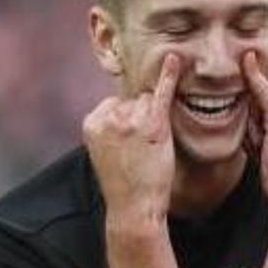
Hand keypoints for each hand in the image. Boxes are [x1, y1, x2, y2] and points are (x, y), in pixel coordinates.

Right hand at [83, 54, 180, 227]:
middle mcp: (110, 116)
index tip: (128, 145)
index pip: (117, 104)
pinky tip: (175, 60)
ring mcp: (132, 119)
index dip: (128, 123)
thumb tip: (127, 103)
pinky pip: (162, 94)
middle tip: (140, 150)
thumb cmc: (124, 182)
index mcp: (92, 120)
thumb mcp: (106, 149)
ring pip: (149, 102)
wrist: (133, 207)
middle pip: (134, 100)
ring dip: (154, 121)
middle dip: (141, 120)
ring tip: (149, 148)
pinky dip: (170, 76)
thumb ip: (111, 124)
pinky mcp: (154, 124)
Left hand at [242, 52, 267, 217]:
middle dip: (255, 129)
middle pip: (266, 105)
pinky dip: (252, 77)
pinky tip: (246, 58)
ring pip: (259, 107)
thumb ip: (261, 125)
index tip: (251, 97)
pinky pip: (262, 94)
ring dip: (254, 132)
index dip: (259, 111)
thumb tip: (244, 102)